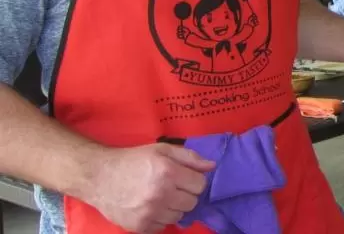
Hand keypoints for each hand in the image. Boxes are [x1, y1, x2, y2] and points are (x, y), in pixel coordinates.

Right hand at [82, 144, 213, 233]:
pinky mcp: (139, 226)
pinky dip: (159, 218)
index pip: (200, 185)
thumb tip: (212, 166)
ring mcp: (149, 213)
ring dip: (173, 207)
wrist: (99, 177)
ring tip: (159, 197)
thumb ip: (190, 157)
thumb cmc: (133, 160)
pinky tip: (149, 207)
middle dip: (185, 194)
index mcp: (168, 173)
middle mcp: (161, 194)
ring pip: (179, 216)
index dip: (194, 180)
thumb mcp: (162, 150)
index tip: (184, 178)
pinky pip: (162, 227)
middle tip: (171, 187)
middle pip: (192, 203)